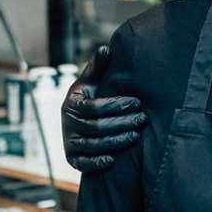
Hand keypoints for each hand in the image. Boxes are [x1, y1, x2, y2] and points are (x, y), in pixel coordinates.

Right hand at [61, 45, 145, 171]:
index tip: (137, 101)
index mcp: (72, 103)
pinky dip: (96, 163)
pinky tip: (113, 160)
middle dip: (122, 123)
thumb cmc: (90, 96)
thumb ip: (98, 66)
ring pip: (93, 145)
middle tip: (143, 119)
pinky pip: (82, 164)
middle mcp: (68, 124)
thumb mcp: (91, 81)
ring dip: (116, 141)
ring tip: (136, 135)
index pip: (95, 107)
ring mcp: (69, 142)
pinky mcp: (72, 158)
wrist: (78, 120)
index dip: (117, 105)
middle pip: (97, 127)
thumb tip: (107, 48)